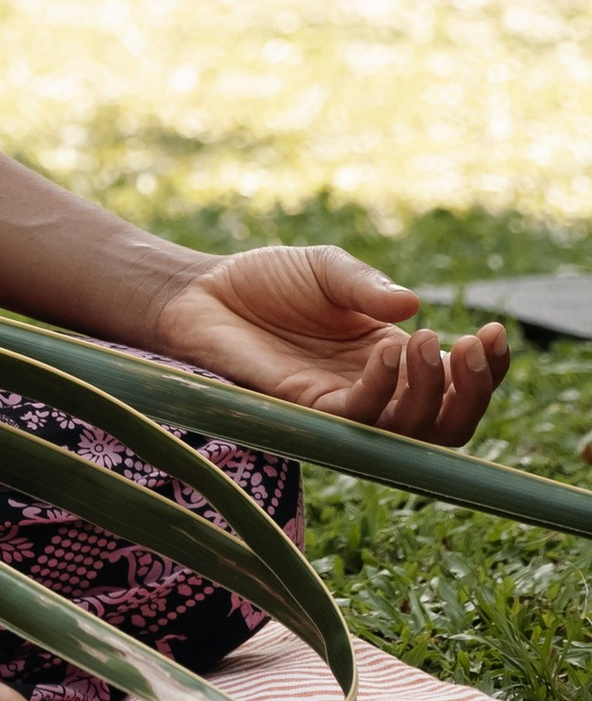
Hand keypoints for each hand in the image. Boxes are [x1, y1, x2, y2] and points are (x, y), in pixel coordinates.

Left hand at [149, 242, 507, 445]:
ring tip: (426, 343)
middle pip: (445, 424)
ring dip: (429, 391)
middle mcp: (376, 391)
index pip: (455, 382)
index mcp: (392, 358)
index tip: (499, 333)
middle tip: (474, 346)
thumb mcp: (327, 269)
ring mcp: (343, 406)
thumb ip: (368, 287)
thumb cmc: (267, 280)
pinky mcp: (307, 412)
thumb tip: (415, 305)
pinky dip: (381, 390)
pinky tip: (388, 351)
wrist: (203, 290)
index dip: (487, 370)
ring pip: (408, 431)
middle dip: (472, 393)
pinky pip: (357, 417)